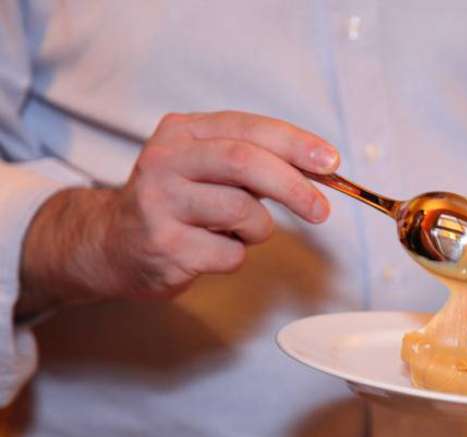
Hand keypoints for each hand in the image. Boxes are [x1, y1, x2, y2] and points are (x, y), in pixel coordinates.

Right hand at [16, 111, 338, 315]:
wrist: (114, 243)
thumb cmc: (178, 201)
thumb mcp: (206, 166)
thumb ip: (255, 160)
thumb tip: (321, 168)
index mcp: (181, 132)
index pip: (247, 128)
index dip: (295, 144)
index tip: (331, 162)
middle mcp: (165, 162)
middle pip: (245, 163)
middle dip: (294, 186)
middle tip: (321, 210)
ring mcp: (160, 205)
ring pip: (243, 213)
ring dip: (258, 229)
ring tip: (238, 231)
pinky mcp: (165, 247)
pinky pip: (231, 255)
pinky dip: (236, 256)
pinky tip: (210, 249)